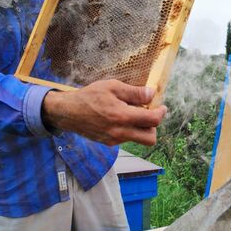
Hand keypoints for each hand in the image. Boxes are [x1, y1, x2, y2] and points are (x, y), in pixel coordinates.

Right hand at [42, 80, 166, 146]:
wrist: (68, 112)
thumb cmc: (89, 97)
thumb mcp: (112, 87)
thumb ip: (134, 92)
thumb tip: (151, 94)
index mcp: (123, 117)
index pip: (152, 121)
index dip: (161, 113)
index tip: (161, 107)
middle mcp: (120, 132)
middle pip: (150, 139)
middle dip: (154, 127)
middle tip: (149, 114)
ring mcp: (114, 140)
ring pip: (138, 139)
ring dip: (141, 128)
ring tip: (132, 113)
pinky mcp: (109, 143)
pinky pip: (126, 138)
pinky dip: (129, 130)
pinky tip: (120, 118)